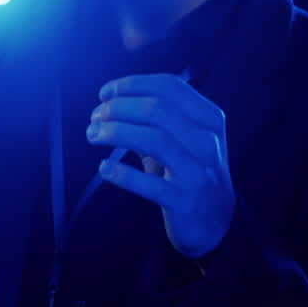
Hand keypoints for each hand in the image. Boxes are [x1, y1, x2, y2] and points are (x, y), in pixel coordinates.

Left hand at [86, 73, 234, 259]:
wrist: (214, 222)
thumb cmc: (188, 171)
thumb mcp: (181, 138)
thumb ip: (153, 117)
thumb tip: (109, 100)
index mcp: (208, 118)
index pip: (168, 86)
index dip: (131, 84)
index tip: (104, 93)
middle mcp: (207, 141)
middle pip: (157, 109)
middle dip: (118, 108)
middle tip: (94, 117)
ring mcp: (199, 172)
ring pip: (155, 139)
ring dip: (116, 132)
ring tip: (93, 135)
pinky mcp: (185, 201)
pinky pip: (150, 184)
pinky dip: (123, 174)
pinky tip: (104, 168)